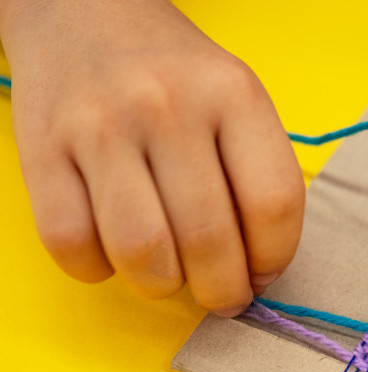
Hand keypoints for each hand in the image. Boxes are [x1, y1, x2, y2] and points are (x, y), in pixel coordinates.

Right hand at [0, 0, 303, 315]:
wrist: (85, 12)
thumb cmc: (175, 75)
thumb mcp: (237, 99)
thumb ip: (256, 175)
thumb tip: (257, 270)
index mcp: (232, 93)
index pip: (274, 204)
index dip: (274, 259)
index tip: (262, 275)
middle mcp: (166, 105)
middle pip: (209, 239)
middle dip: (222, 291)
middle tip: (221, 297)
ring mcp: (99, 126)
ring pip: (141, 252)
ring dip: (162, 285)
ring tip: (170, 275)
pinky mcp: (41, 151)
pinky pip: (72, 245)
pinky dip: (98, 268)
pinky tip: (114, 251)